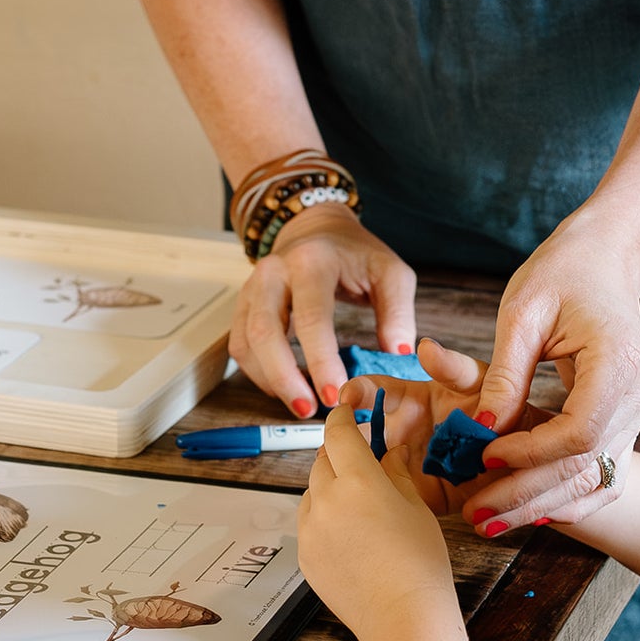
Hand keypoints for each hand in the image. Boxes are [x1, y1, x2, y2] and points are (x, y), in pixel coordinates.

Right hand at [231, 204, 417, 417]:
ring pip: (246, 343)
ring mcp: (251, 288)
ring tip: (302, 405)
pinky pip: (240, 346)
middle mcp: (273, 272)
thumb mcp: (390, 272)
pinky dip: (259, 373)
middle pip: (264, 333)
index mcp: (311, 261)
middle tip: (310, 411)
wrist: (316, 229)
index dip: (320, 361)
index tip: (335, 395)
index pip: (310, 318)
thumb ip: (398, 312)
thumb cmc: (355, 254)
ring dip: (270, 381)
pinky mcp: (243, 306)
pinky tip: (284, 388)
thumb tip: (399, 354)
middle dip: (285, 378)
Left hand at [297, 405, 459, 640]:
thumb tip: (391, 450)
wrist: (402, 618)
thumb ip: (396, 472)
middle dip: (338, 454)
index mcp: (357, 480)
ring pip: (312, 492)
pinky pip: (309, 523)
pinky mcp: (304, 555)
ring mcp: (310, 530)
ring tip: (359, 505)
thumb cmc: (419, 563)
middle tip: (360, 460)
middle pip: (322, 460)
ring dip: (328, 487)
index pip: (339, 433)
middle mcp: (325, 500)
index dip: (342, 417)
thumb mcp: (416, 507)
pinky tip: (350, 535)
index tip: (346, 411)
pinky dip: (323, 518)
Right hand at [339, 338, 551, 521]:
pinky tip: (385, 500)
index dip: (355, 393)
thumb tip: (424, 347)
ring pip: (372, 470)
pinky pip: (396, 500)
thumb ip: (453, 367)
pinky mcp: (422, 496)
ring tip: (358, 476)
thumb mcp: (483, 382)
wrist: (533, 456)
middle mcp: (403, 432)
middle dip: (345, 442)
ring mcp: (409, 464)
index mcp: (411, 400)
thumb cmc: (507, 409)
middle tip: (337, 444)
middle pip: (360, 435)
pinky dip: (388, 502)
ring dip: (363, 474)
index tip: (344, 397)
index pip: (371, 392)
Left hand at [472, 220, 639, 523]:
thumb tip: (484, 428)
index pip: (578, 431)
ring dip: (541, 506)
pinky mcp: (628, 422)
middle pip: (584, 465)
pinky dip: (567, 499)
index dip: (529, 452)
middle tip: (474, 513)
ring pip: (593, 479)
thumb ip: (503, 372)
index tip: (482, 455)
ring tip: (490, 522)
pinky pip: (602, 475)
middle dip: (525, 494)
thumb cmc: (560, 275)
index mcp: (619, 363)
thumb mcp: (522, 312)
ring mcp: (639, 413)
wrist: (603, 262)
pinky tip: (527, 514)